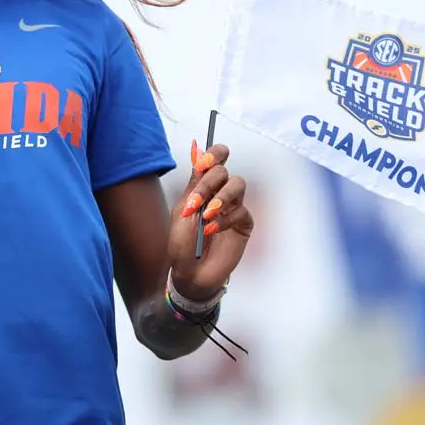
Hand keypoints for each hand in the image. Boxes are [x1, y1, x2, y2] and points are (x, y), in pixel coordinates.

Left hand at [167, 141, 253, 299]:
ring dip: (221, 197)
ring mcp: (232, 208)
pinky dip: (224, 220)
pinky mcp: (243, 224)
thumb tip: (197, 152)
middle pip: (224, 171)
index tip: (204, 163)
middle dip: (209, 183)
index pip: (214, 160)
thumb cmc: (182, 244)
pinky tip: (210, 231)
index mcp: (202, 188)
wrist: (189, 272)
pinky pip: (241, 212)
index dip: (214, 154)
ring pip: (238, 185)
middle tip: (196, 201)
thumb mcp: (183, 212)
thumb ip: (194, 185)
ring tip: (207, 214)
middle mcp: (219, 194)